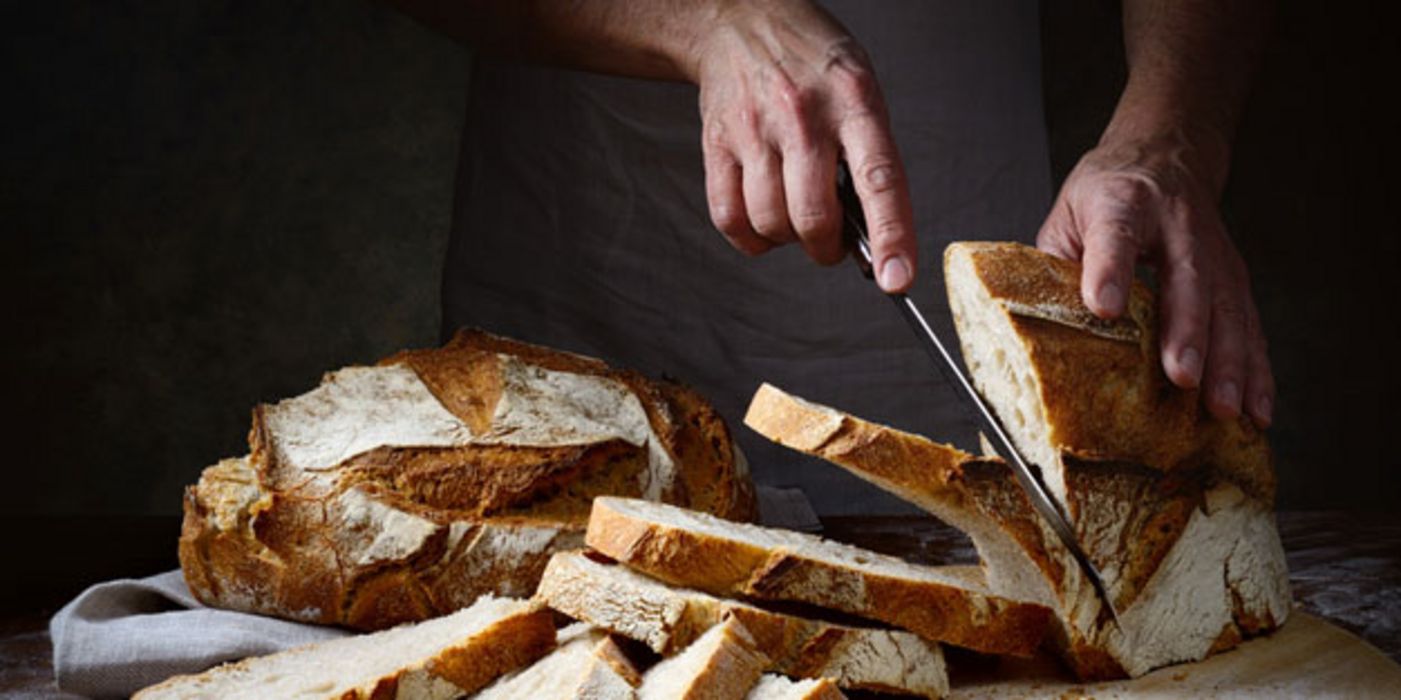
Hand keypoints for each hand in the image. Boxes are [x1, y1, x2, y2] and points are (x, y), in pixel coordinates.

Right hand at [686, 0, 915, 291]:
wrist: (740, 20)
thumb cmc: (812, 64)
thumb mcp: (860, 91)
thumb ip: (869, 156)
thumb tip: (871, 237)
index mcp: (853, 101)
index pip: (879, 179)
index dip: (892, 235)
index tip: (899, 279)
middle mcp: (802, 115)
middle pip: (813, 217)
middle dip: (827, 249)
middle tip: (833, 244)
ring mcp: (755, 129)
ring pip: (770, 223)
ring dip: (788, 239)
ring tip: (795, 217)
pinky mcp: (717, 142)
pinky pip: (729, 217)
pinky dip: (750, 237)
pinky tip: (762, 221)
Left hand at [1037, 131, 1273, 427]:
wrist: (1165, 155)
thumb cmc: (1107, 192)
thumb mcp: (1069, 215)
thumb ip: (1058, 265)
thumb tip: (1039, 330)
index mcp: (1122, 204)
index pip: (1115, 237)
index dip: (1110, 270)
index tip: (1104, 307)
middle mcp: (1177, 226)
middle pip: (1188, 278)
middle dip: (1187, 331)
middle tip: (1183, 378)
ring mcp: (1214, 251)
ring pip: (1228, 307)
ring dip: (1230, 361)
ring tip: (1223, 407)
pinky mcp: (1234, 276)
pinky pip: (1250, 325)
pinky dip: (1256, 370)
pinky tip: (1255, 407)